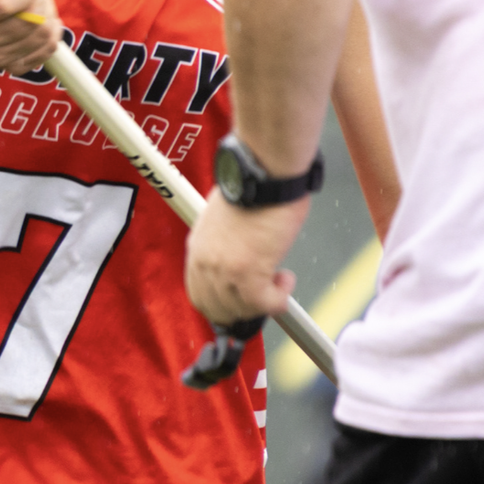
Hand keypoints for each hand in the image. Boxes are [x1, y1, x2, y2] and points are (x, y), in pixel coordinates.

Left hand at [185, 192, 306, 325]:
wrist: (262, 173)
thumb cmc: (253, 186)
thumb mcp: (223, 219)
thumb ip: (223, 242)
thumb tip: (238, 253)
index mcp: (197, 249)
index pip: (198, 294)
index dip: (222, 304)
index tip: (240, 301)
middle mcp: (205, 263)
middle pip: (217, 309)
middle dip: (243, 309)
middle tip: (264, 296)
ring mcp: (224, 271)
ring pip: (242, 310)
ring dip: (264, 301)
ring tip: (279, 280)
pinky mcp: (248, 273)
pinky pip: (265, 305)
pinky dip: (279, 300)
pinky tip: (286, 279)